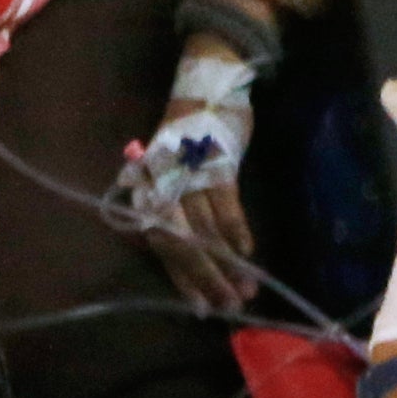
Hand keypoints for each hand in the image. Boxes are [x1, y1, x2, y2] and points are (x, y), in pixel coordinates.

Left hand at [109, 40, 261, 308]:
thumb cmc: (189, 140)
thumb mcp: (173, 175)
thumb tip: (194, 258)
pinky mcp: (216, 163)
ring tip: (245, 288)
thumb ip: (175, 210)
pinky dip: (237, 230)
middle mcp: (163, 186)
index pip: (162, 245)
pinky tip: (247, 253)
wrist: (207, 90)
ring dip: (227, 263)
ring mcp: (189, 175)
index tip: (201, 307)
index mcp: (149, 191)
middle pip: (182, 242)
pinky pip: (226, 205)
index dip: (182, 278)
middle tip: (229, 306)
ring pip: (206, 230)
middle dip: (206, 278)